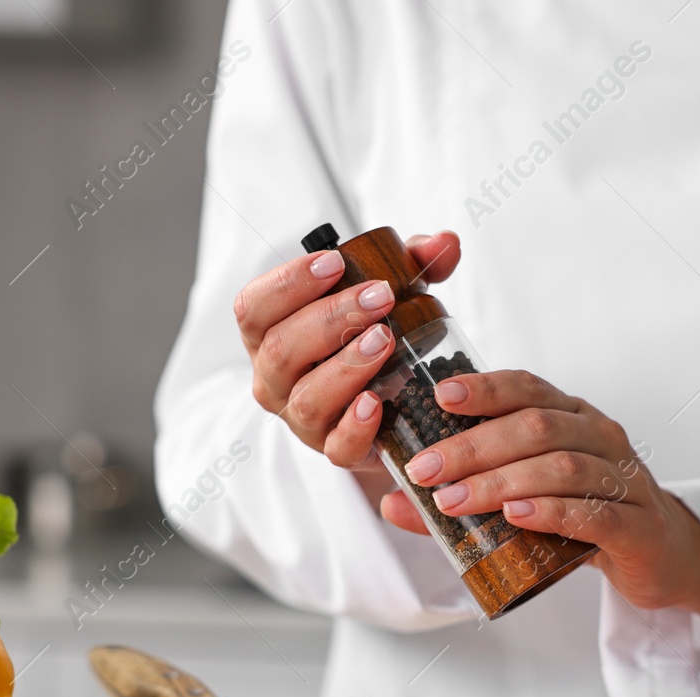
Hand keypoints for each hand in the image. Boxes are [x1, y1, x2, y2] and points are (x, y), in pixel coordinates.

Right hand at [234, 231, 461, 474]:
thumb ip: (410, 264)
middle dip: (331, 318)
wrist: (390, 410)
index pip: (253, 306)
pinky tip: (377, 402)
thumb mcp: (387, 297)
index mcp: (270, 335)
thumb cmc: (372, 342)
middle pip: (282, 347)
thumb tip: (446, 243)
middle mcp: (275, 379)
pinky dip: (356, 426)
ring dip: (346, 365)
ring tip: (385, 340)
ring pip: (307, 397)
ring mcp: (301, 420)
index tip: (335, 263)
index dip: (288, 282)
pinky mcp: (334, 451)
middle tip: (379, 297)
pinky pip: (337, 446)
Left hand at [381, 371, 699, 621]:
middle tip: (427, 470)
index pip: (527, 388)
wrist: (660, 553)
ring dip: (500, 481)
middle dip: (473, 446)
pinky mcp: (637, 525)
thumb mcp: (525, 496)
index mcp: (572, 416)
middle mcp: (600, 436)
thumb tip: (392, 501)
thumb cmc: (584, 515)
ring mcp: (623, 478)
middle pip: (535, 427)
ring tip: (455, 500)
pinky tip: (517, 515)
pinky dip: (552, 511)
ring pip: (560, 467)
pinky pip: (595, 511)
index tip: (438, 397)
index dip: (484, 389)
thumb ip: (463, 496)